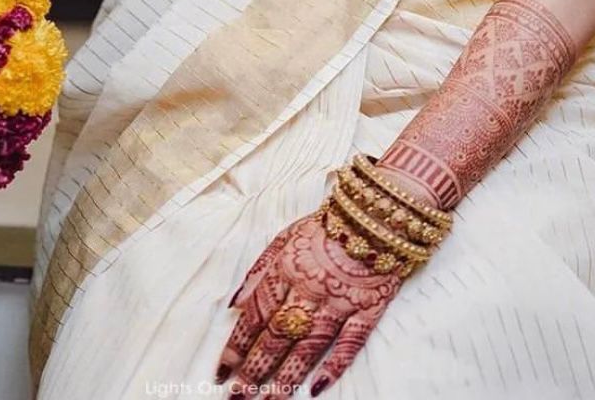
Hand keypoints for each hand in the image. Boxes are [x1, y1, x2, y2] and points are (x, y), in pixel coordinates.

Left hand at [213, 209, 403, 396]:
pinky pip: (351, 341)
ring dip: (287, 376)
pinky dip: (335, 364)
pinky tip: (317, 388)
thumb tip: (233, 304)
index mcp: (285, 270)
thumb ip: (257, 271)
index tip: (222, 371)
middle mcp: (309, 289)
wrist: (373, 214)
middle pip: (278, 334)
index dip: (237, 344)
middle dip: (255, 368)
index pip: (256, 314)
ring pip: (309, 344)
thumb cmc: (324, 227)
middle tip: (238, 397)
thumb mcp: (283, 238)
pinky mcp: (368, 308)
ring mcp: (340, 300)